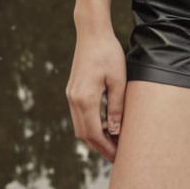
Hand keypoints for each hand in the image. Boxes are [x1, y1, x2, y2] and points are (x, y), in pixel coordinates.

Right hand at [66, 29, 126, 161]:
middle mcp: (74, 100)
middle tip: (117, 153)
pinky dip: (90, 124)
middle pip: (84, 134)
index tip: (119, 156)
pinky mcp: (72, 90)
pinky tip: (104, 123)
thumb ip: (116, 106)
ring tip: (113, 141)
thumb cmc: (108, 52)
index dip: (106, 148)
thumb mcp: (118, 79)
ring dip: (94, 136)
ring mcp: (71, 95)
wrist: (92, 32)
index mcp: (85, 99)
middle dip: (100, 146)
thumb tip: (114, 130)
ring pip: (80, 126)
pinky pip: (79, 115)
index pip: (94, 134)